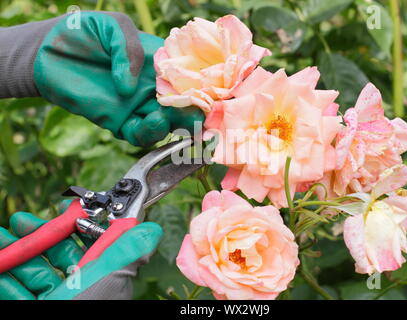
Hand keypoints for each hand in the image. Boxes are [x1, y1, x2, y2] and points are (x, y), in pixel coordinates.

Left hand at [0, 11, 203, 146]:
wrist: (47, 54)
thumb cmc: (83, 33)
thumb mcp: (113, 27)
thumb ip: (128, 50)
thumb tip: (131, 88)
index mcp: (161, 62)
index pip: (191, 76)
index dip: (205, 85)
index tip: (216, 93)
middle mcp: (154, 86)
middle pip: (185, 105)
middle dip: (198, 112)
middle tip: (204, 116)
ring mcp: (139, 106)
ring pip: (168, 124)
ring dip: (174, 125)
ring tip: (164, 117)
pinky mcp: (120, 122)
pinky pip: (141, 135)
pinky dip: (149, 133)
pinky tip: (149, 122)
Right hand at [0, 211, 162, 299]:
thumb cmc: (88, 306)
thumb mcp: (107, 279)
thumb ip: (127, 253)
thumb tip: (153, 230)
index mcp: (99, 279)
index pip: (87, 247)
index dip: (72, 229)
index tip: (58, 215)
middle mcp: (77, 290)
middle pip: (54, 257)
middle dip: (36, 237)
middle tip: (19, 221)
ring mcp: (53, 301)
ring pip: (31, 273)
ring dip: (15, 253)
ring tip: (0, 237)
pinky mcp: (32, 309)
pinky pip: (16, 292)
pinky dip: (4, 278)